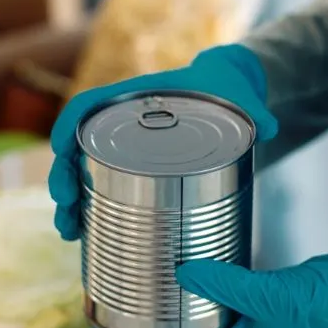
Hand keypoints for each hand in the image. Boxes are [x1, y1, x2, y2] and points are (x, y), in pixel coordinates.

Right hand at [48, 44, 277, 240]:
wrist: (230, 94)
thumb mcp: (241, 99)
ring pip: (82, 174)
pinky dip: (87, 210)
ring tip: (68, 232)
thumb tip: (268, 126)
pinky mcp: (133, 170)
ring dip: (69, 203)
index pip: (89, 106)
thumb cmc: (229, 91)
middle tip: (65, 207)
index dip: (69, 126)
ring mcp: (123, 148)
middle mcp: (121, 123)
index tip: (60, 150)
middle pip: (76, 147)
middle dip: (62, 177)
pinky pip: (99, 188)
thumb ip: (255, 113)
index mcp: (136, 97)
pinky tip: (81, 236)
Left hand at [95, 248, 327, 327]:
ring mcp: (258, 311)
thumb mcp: (268, 297)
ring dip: (189, 285)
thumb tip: (183, 271)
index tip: (123, 318)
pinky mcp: (268, 289)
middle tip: (133, 281)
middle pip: (195, 322)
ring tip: (157, 262)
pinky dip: (213, 270)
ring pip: (212, 300)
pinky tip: (197, 251)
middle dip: (167, 306)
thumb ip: (225, 284)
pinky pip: (231, 281)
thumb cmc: (323, 307)